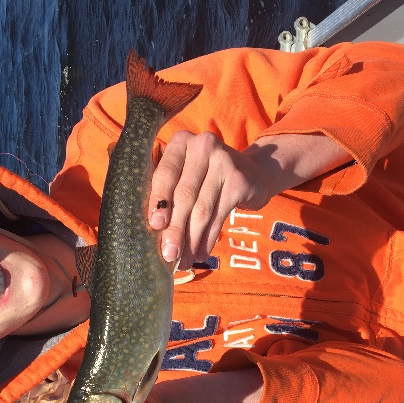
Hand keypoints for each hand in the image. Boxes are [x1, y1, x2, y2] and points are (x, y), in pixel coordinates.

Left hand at [148, 131, 273, 269]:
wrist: (253, 173)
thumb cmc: (206, 178)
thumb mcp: (185, 173)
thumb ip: (167, 191)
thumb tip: (150, 231)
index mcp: (181, 141)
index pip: (166, 173)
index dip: (159, 201)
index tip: (154, 225)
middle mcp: (203, 146)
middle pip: (184, 194)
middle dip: (174, 228)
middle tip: (168, 254)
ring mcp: (225, 161)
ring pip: (202, 209)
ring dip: (191, 239)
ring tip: (183, 260)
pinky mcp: (240, 181)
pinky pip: (219, 216)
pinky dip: (208, 238)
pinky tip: (201, 253)